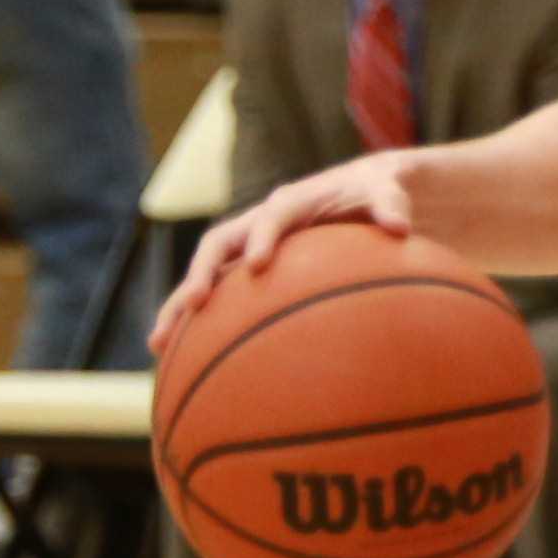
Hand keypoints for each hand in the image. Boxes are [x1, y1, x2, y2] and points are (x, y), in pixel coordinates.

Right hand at [157, 153, 425, 343]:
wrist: (362, 194)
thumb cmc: (378, 195)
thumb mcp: (392, 193)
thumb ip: (391, 205)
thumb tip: (399, 226)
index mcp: (294, 202)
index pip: (274, 216)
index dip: (264, 238)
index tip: (258, 266)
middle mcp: (260, 223)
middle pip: (218, 246)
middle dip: (201, 275)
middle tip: (192, 306)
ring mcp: (249, 247)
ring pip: (208, 277)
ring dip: (182, 308)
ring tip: (158, 346)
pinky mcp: (248, 273)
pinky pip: (221, 300)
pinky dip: (201, 328)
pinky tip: (182, 365)